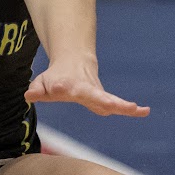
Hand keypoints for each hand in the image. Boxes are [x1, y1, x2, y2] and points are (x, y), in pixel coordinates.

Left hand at [25, 58, 148, 117]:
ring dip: (123, 106)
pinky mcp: (104, 99)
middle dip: (102, 100)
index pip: (64, 87)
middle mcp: (85, 89)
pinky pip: (117, 105)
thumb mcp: (42, 82)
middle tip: (110, 104)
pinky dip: (131, 110)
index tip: (57, 87)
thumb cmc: (55, 78)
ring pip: (110, 101)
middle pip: (94, 95)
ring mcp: (97, 94)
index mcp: (68, 86)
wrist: (75, 63)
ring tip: (138, 109)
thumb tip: (29, 96)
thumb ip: (37, 89)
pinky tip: (145, 112)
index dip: (58, 87)